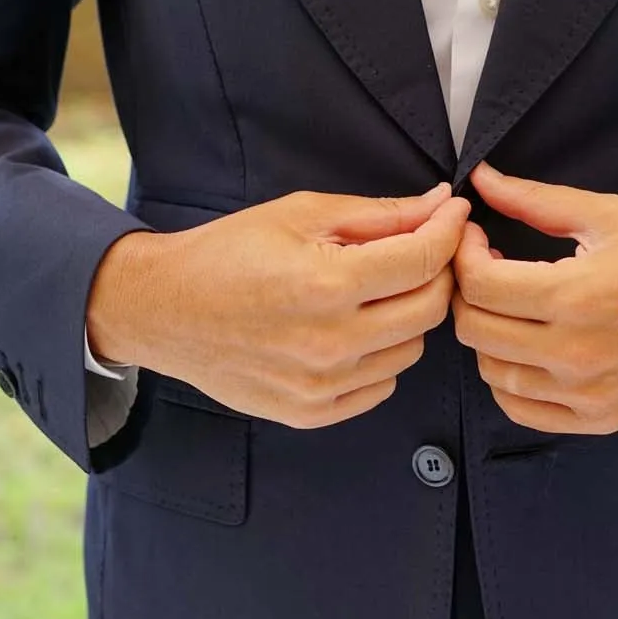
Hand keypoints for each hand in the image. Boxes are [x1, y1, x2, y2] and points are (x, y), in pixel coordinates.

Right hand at [86, 183, 469, 426]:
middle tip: (420, 251)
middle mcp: (329, 343)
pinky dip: (380, 356)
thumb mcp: (301, 214)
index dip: (449, 231)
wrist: (163, 310)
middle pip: (430, 309)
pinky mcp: (311, 413)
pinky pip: (382, 386)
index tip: (454, 215)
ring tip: (372, 292)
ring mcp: (321, 385)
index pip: (424, 260)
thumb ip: (379, 214)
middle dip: (436, 273)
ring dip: (406, 316)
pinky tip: (350, 330)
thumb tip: (440, 205)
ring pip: (412, 349)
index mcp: (327, 284)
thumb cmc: (228, 253)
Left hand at [451, 161, 617, 434]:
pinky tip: (523, 349)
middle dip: (467, 291)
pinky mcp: (597, 419)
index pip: (479, 284)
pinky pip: (521, 409)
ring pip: (491, 372)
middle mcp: (574, 354)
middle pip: (474, 329)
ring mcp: (585, 394)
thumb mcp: (611, 216)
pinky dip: (507, 381)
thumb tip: (482, 179)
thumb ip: (537, 201)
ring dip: (486, 335)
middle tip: (486, 266)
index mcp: (576, 297)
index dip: (464, 253)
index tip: (477, 235)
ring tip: (510, 306)